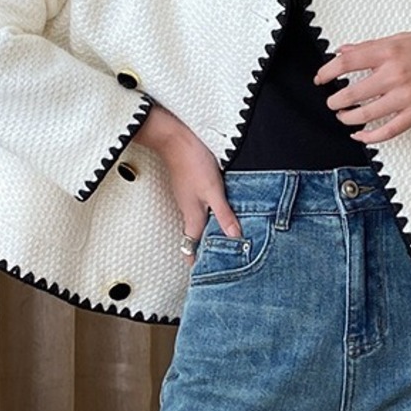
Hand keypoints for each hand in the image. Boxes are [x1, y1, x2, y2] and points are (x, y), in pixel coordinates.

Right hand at [133, 103, 241, 257]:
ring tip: (222, 239)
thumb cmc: (193, 163)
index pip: (190, 246)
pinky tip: (218, 212)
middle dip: (203, 249)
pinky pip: (198, 207)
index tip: (202, 273)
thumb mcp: (213, 191)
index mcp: (192, 216)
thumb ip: (224, 214)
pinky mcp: (189, 186)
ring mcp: (186, 198)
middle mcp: (187, 210)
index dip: (195, 260)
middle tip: (217, 259)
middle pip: (194, 236)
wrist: (174, 137)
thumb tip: (236, 237)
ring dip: (207, 231)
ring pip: (197, 221)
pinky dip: (207, 215)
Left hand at [314, 33, 410, 143]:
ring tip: (343, 116)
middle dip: (336, 100)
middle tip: (332, 102)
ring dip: (348, 118)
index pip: (347, 62)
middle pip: (352, 93)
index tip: (320, 78)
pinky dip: (370, 137)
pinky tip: (360, 135)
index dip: (327, 71)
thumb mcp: (403, 38)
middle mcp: (395, 74)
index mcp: (390, 51)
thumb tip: (344, 52)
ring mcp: (406, 97)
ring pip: (366, 115)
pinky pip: (387, 131)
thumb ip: (372, 47)